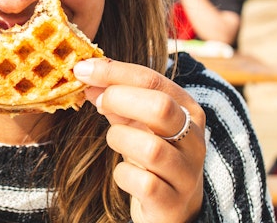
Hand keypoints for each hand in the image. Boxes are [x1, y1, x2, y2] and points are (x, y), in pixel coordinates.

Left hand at [74, 58, 205, 222]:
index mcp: (187, 110)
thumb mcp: (137, 122)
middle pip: (160, 107)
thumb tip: (86, 74)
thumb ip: (116, 98)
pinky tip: (124, 173)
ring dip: (120, 139)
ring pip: (151, 148)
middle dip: (120, 99)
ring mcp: (187, 172)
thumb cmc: (152, 155)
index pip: (153, 79)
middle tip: (98, 102)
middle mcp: (194, 139)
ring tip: (115, 140)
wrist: (173, 208)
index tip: (83, 69)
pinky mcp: (173, 202)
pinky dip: (123, 175)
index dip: (114, 72)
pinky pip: (144, 183)